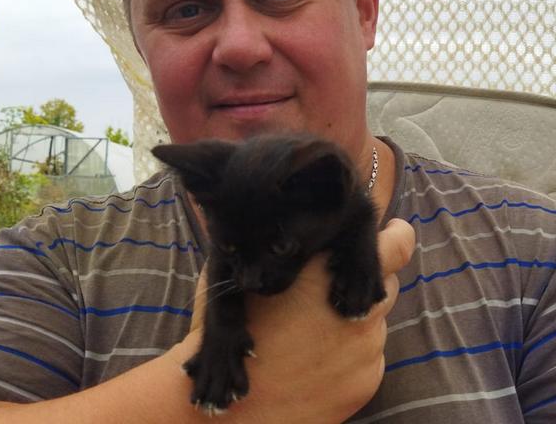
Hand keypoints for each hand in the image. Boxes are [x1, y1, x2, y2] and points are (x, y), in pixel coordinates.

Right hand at [188, 217, 414, 422]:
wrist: (241, 407)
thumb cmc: (238, 330)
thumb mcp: (247, 273)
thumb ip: (283, 247)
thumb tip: (301, 228)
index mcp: (330, 274)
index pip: (394, 245)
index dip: (395, 235)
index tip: (391, 232)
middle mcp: (358, 305)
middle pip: (385, 279)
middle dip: (363, 277)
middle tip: (332, 286)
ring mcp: (368, 344)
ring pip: (376, 315)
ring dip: (355, 312)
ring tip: (317, 327)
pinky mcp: (370, 377)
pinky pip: (371, 350)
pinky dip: (352, 347)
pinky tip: (319, 355)